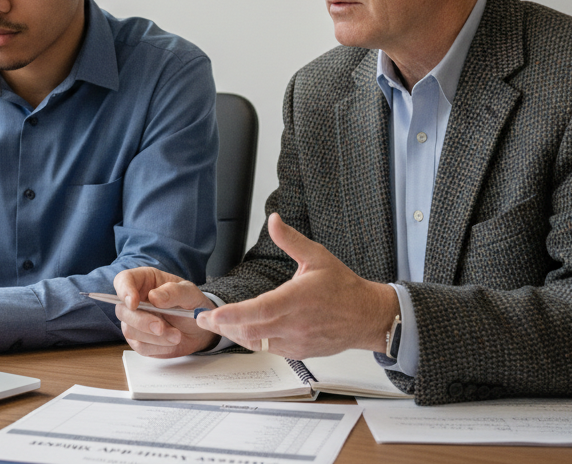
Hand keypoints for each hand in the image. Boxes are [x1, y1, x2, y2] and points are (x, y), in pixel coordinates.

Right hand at [113, 267, 218, 356]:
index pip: (123, 280)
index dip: (124, 290)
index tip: (134, 303)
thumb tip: (153, 297)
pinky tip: (172, 342)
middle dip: (141, 321)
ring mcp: (134, 322)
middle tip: (161, 327)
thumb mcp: (190, 293)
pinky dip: (158, 347)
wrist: (199, 329)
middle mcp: (135, 301)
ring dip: (155, 337)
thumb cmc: (191, 304)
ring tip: (177, 335)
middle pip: (122, 310)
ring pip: (130, 331)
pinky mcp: (139, 340)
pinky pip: (140, 346)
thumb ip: (174, 292)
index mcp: (144, 281)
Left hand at [197, 213, 398, 358]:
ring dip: (235, 334)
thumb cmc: (343, 287)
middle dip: (223, 326)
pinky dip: (253, 341)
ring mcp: (296, 341)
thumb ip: (291, 240)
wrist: (366, 316)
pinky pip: (269, 349)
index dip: (235, 314)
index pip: (260, 310)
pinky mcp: (298, 351)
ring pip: (257, 343)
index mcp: (297, 298)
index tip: (215, 314)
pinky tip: (244, 330)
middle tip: (204, 318)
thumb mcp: (317, 256)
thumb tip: (274, 220)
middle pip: (251, 331)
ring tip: (219, 324)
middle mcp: (295, 323)